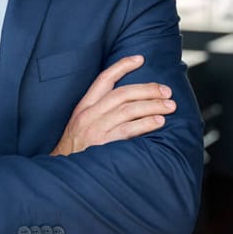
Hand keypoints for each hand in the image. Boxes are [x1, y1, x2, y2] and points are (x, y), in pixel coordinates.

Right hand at [51, 55, 175, 156]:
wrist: (63, 174)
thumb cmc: (76, 150)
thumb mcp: (81, 124)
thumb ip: (99, 111)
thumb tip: (128, 101)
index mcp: (84, 107)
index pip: (104, 79)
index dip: (122, 66)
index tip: (139, 58)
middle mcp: (89, 115)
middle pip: (122, 93)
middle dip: (147, 89)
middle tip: (166, 91)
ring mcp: (96, 129)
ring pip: (128, 110)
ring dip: (152, 106)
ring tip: (169, 106)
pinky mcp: (103, 145)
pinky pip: (128, 130)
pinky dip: (145, 124)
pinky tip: (159, 122)